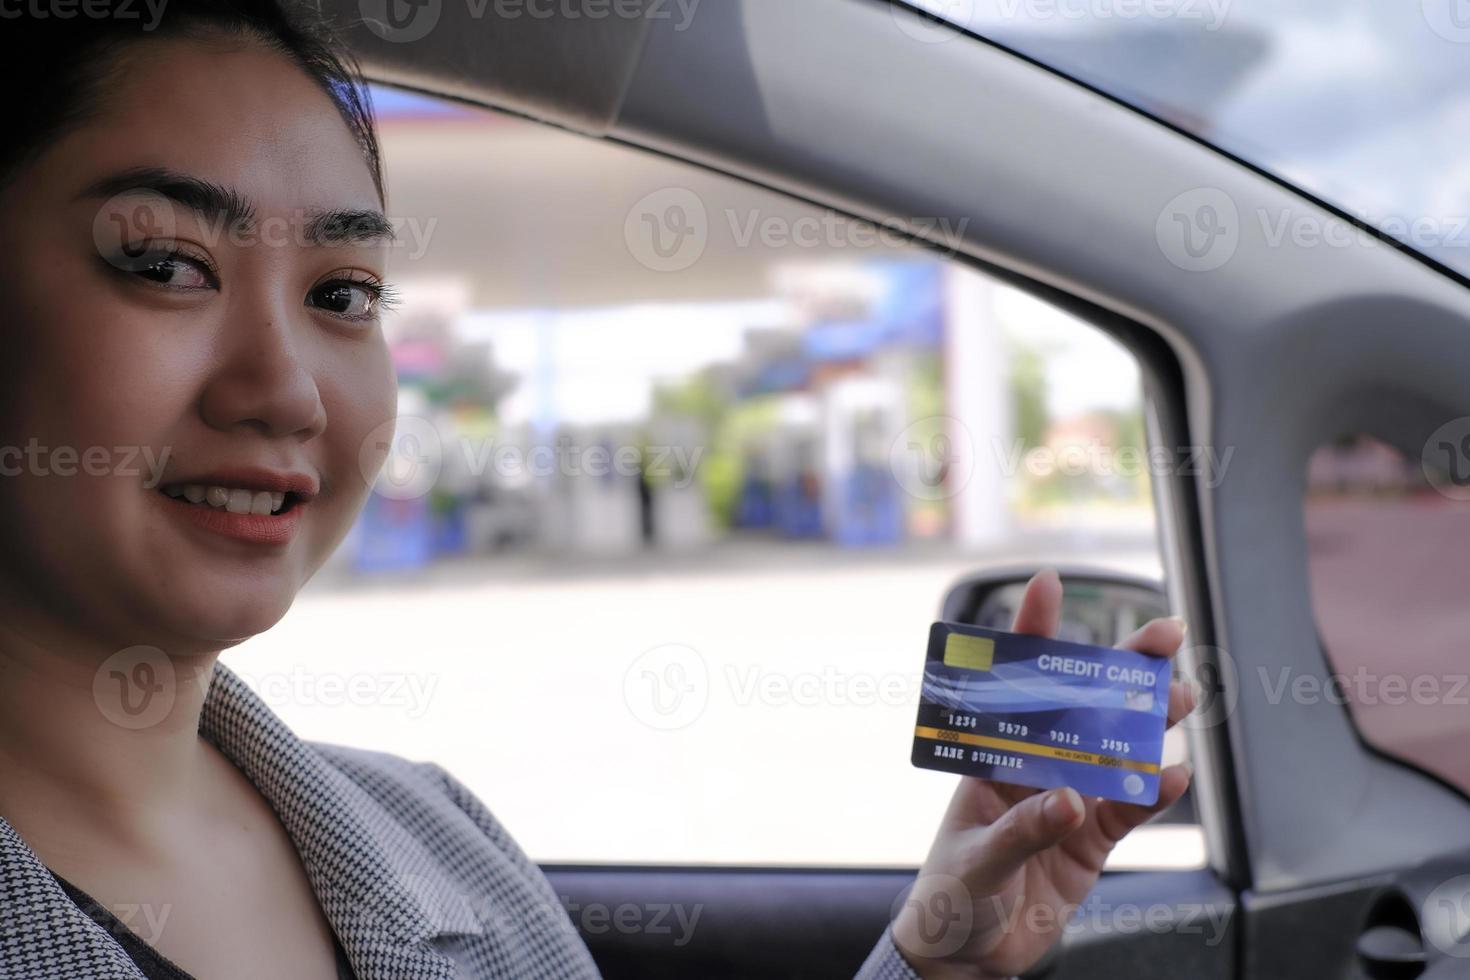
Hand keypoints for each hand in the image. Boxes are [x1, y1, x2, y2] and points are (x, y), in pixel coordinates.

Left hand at [892, 569, 1197, 979]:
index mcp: (992, 758)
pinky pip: (1128, 809)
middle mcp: (1035, 770)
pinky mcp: (1091, 841)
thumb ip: (1023, 832)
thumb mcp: (976, 860)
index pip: (1012, 684)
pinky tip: (1176, 776)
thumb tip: (1070, 802)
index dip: (1030, 633)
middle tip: (1165, 633)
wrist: (965, 957)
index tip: (1049, 584)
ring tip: (1182, 697)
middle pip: (1082, 707)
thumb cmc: (951, 896)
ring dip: (1150, 724)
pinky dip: (1153, 794)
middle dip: (1121, 668)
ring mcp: (1068, 802)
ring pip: (1117, 750)